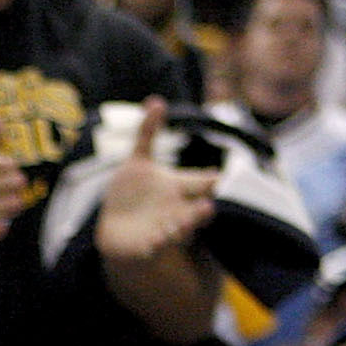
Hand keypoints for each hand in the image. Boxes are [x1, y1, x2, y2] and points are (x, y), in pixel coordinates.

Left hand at [95, 96, 218, 264]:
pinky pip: (156, 245)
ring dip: (189, 222)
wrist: (113, 228)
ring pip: (182, 226)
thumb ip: (147, 133)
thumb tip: (156, 101)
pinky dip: (158, 242)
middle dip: (208, 202)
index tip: (231, 176)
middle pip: (200, 205)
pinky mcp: (147, 245)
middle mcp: (178, 208)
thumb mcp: (137, 162)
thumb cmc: (131, 193)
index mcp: (179, 186)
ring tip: (199, 215)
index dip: (220, 179)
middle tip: (215, 199)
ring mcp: (164, 227)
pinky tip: (158, 240)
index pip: (206, 181)